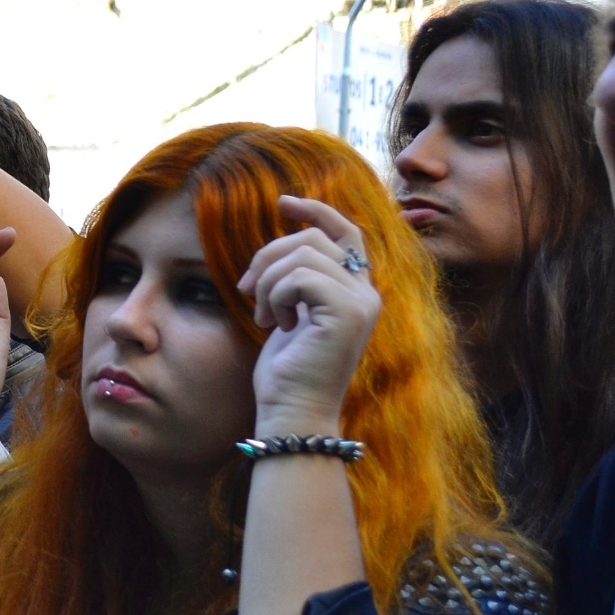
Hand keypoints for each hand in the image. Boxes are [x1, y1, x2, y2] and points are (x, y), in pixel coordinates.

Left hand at [237, 196, 380, 435]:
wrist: (292, 412)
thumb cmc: (286, 370)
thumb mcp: (289, 312)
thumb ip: (295, 279)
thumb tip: (278, 241)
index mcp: (355, 291)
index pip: (346, 232)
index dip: (316, 211)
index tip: (283, 202)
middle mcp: (367, 293)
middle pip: (313, 238)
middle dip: (267, 256)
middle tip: (247, 289)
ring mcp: (361, 303)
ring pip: (301, 254)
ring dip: (267, 281)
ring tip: (264, 314)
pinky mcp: (348, 313)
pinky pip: (299, 276)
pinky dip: (275, 295)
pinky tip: (275, 323)